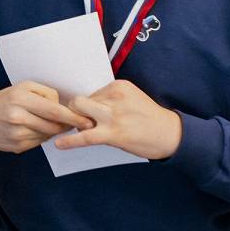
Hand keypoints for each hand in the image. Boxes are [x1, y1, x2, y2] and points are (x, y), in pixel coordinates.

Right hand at [0, 82, 94, 152]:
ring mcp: (16, 135)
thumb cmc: (4, 99)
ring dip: (52, 130)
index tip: (87, 121)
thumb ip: (46, 94)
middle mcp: (17, 117)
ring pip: (48, 135)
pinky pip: (38, 143)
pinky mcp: (15, 147)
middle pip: (54, 126)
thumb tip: (64, 109)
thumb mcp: (23, 87)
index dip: (74, 117)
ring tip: (44, 121)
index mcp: (20, 99)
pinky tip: (32, 129)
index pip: (55, 111)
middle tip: (73, 122)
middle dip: (66, 125)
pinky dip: (41, 136)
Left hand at [54, 80, 181, 159]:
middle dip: (76, 113)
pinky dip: (70, 141)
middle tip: (82, 123)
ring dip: (75, 125)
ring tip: (80, 131)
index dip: (87, 107)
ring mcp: (114, 115)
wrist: (170, 135)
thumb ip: (109, 100)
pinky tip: (59, 144)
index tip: (89, 115)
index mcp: (119, 86)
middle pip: (79, 102)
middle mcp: (115, 97)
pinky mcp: (114, 133)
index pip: (90, 93)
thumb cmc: (148, 118)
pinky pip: (85, 137)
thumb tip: (85, 108)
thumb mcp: (130, 99)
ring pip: (79, 115)